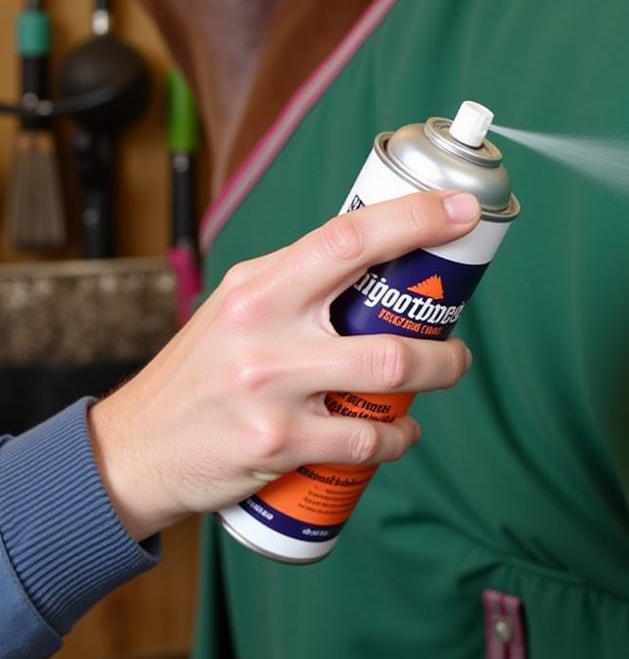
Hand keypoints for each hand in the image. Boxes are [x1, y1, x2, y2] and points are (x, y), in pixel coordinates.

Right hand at [88, 190, 479, 540]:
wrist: (135, 449)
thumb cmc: (201, 372)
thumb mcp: (237, 305)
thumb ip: (298, 280)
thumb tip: (376, 253)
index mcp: (260, 283)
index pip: (349, 235)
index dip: (416, 218)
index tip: (464, 209)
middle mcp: (264, 327)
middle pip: (381, 309)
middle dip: (441, 325)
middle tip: (460, 337)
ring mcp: (272, 387)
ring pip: (389, 372)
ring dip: (439, 373)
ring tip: (446, 373)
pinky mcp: (278, 442)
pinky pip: (365, 438)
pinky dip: (398, 437)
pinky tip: (401, 432)